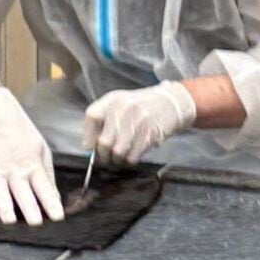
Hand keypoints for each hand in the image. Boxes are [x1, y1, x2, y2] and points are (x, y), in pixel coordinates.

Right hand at [0, 87, 63, 226]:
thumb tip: (55, 198)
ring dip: (4, 206)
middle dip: (30, 208)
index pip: (45, 188)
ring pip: (0, 192)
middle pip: (23, 192)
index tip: (58, 217)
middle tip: (35, 223)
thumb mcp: (41, 149)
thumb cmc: (20, 132)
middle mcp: (14, 170)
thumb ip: (47, 175)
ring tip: (9, 220)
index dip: (51, 203)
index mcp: (33, 165)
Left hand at [83, 80, 197, 166]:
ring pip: (117, 152)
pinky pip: (132, 157)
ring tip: (120, 156)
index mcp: (113, 99)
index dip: (89, 136)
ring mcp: (138, 122)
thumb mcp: (119, 103)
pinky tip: (133, 153)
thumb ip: (103, 119)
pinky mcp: (150, 135)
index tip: (90, 146)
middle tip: (105, 157)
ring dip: (117, 160)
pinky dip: (130, 160)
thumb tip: (89, 146)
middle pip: (104, 142)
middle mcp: (124, 109)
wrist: (170, 103)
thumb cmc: (141, 106)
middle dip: (103, 155)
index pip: (92, 117)